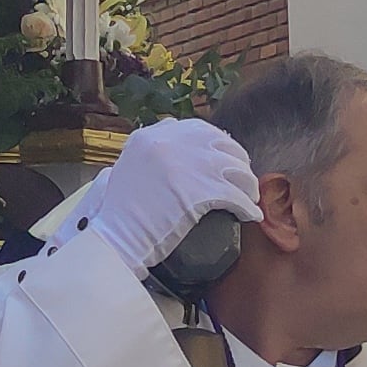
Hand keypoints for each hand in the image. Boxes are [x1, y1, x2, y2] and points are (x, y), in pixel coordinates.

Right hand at [59, 118, 263, 283]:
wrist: (116, 237)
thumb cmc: (117, 214)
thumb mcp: (125, 169)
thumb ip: (146, 156)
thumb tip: (167, 153)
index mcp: (149, 136)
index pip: (195, 129)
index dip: (214, 143)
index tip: (222, 156)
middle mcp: (169, 142)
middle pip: (220, 144)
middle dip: (235, 161)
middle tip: (241, 178)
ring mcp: (187, 164)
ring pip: (234, 167)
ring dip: (246, 183)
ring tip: (249, 197)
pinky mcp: (201, 190)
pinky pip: (236, 195)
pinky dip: (247, 206)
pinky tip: (250, 214)